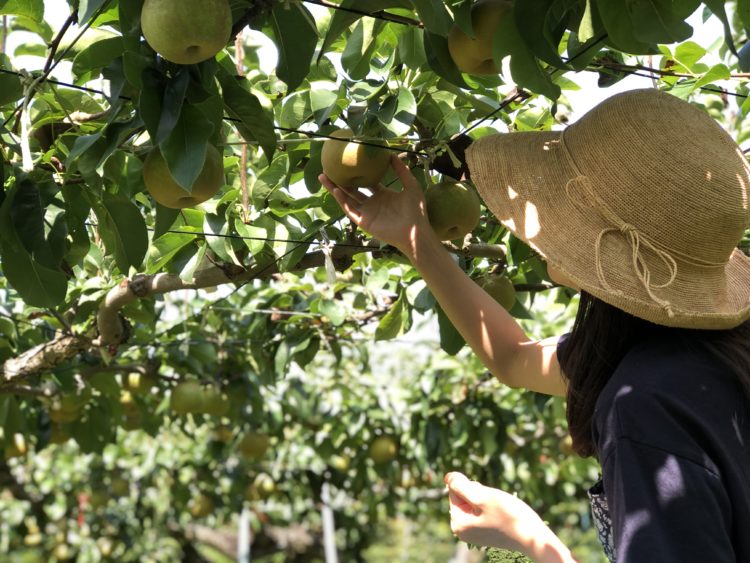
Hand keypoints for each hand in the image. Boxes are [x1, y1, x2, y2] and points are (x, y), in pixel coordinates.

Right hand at [318, 155, 435, 255]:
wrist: (415, 231)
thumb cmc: (416, 210)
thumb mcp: (410, 185)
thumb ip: (402, 170)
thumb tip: (391, 154)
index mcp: (383, 195)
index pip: (367, 182)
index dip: (357, 173)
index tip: (349, 163)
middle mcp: (373, 203)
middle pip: (352, 189)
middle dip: (340, 179)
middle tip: (329, 167)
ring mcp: (367, 213)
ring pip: (347, 199)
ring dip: (334, 189)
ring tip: (324, 176)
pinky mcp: (364, 222)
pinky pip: (350, 210)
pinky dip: (342, 201)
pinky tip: (336, 190)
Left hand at [445, 472, 575, 561]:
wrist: (532, 537)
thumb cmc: (508, 516)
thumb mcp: (482, 496)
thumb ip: (461, 485)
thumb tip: (447, 477)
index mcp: (458, 523)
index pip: (455, 490)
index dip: (472, 487)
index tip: (487, 498)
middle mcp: (461, 531)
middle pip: (464, 496)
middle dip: (479, 494)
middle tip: (495, 505)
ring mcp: (473, 533)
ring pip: (474, 502)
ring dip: (486, 500)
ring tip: (500, 510)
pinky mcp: (484, 532)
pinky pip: (482, 511)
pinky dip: (491, 508)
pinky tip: (502, 515)